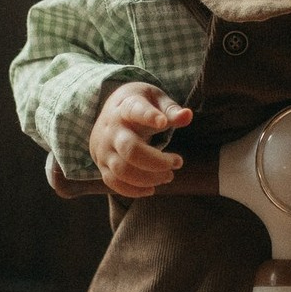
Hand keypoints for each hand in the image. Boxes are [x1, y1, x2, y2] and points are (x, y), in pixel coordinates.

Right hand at [89, 82, 192, 197]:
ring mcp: (104, 149)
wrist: (110, 114)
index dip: (149, 116)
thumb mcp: (156, 100)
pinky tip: (152, 188)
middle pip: (130, 149)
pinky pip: (113, 182)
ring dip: (149, 178)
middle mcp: (111, 129)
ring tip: (169, 175)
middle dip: (157, 161)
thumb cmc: (140, 106)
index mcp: (126, 108)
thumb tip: (188, 115)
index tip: (163, 122)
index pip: (135, 110)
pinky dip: (134, 190)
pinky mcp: (102, 164)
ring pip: (122, 170)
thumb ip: (171, 110)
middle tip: (178, 162)